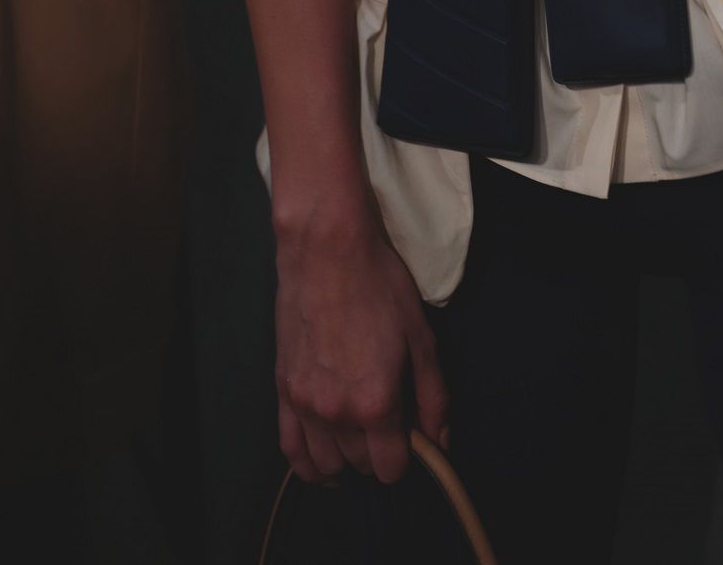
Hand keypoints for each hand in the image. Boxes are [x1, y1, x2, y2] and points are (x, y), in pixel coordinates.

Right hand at [273, 187, 449, 484]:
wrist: (328, 255)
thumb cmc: (382, 290)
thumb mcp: (422, 341)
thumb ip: (433, 397)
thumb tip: (440, 440)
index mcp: (376, 404)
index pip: (391, 467)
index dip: (408, 460)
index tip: (414, 440)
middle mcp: (336, 414)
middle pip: (361, 465)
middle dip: (380, 456)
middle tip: (392, 429)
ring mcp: (303, 405)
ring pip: (325, 463)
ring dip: (347, 461)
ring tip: (362, 443)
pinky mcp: (282, 392)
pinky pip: (290, 449)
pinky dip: (308, 464)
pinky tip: (324, 464)